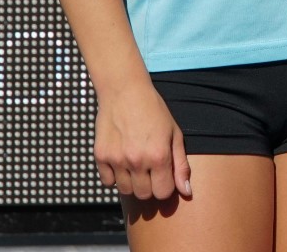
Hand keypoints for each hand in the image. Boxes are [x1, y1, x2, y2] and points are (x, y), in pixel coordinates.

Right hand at [94, 81, 190, 200]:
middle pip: (144, 195)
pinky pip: (107, 182)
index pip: (163, 193)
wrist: (125, 91)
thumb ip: (181, 165)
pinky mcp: (101, 156)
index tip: (163, 175)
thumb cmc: (154, 111)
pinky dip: (114, 176)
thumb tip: (186, 191)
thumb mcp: (175, 134)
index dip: (165, 186)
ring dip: (132, 182)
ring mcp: (117, 159)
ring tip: (135, 163)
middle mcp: (137, 160)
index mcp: (159, 155)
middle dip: (149, 186)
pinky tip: (121, 160)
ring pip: (125, 190)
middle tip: (149, 169)